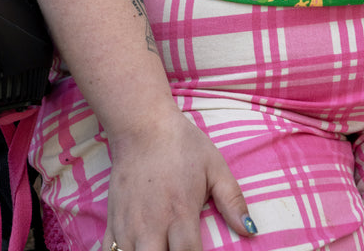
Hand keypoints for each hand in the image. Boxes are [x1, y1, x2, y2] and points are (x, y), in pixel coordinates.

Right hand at [104, 102, 255, 250]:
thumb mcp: (214, 166)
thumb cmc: (182, 145)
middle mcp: (152, 224)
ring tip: (160, 249)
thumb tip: (251, 231)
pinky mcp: (112, 221)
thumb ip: (232, 200)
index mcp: (180, 212)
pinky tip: (136, 250)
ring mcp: (128, 225)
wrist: (143, 125)